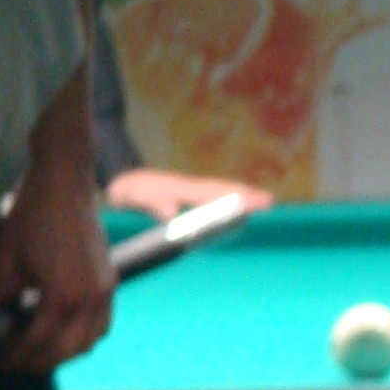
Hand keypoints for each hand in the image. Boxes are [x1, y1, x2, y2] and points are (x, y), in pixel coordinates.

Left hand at [0, 158, 115, 375]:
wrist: (64, 181)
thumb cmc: (32, 215)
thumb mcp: (3, 261)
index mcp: (64, 295)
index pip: (39, 344)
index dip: (16, 357)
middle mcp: (91, 299)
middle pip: (67, 351)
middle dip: (38, 361)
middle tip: (12, 361)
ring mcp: (106, 291)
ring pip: (89, 342)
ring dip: (63, 353)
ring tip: (35, 351)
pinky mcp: (110, 282)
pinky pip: (101, 325)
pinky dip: (82, 337)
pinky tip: (61, 333)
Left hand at [107, 169, 273, 222]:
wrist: (119, 176)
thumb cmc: (127, 190)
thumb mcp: (133, 197)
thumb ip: (151, 203)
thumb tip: (172, 213)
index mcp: (177, 189)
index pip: (209, 196)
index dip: (229, 200)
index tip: (250, 204)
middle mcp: (187, 186)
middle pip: (221, 190)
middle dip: (245, 195)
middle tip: (269, 202)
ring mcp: (188, 188)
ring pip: (219, 190)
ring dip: (242, 194)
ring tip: (264, 201)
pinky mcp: (186, 192)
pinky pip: (212, 194)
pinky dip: (229, 197)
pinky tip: (238, 204)